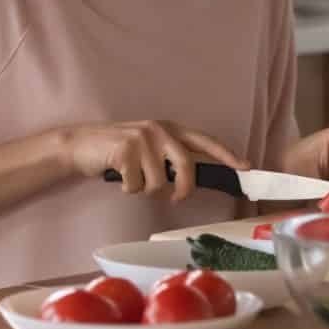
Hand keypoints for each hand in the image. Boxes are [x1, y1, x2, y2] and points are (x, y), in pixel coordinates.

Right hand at [63, 120, 248, 200]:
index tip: (246, 167)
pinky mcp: (125, 151)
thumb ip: (172, 157)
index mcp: (170, 129)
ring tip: (133, 178)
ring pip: (159, 182)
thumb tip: (194, 179)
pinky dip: (128, 189)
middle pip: (186, 166)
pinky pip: (136, 186)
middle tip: (175, 198)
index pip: (206, 141)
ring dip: (145, 189)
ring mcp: (142, 139)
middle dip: (183, 188)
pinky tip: (120, 177)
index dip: (227, 155)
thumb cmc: (120, 151)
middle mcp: (159, 130)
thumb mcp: (151, 148)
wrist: (81, 144)